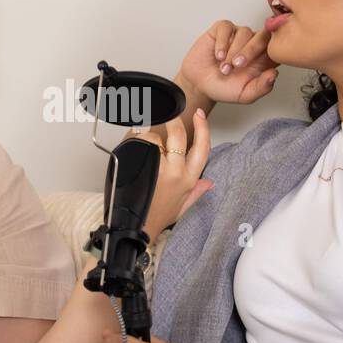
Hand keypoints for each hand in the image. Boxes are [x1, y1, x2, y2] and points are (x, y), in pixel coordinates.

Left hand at [139, 107, 212, 242]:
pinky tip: (135, 150)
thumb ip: (196, 192)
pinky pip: (141, 145)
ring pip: (156, 138)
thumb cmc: (157, 217)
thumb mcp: (182, 207)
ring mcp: (159, 169)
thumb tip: (208, 182)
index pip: (203, 147)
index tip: (199, 116)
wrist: (136, 227)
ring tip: (144, 145)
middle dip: (174, 121)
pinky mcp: (142, 167)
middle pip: (179, 135)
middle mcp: (176, 172)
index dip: (203, 128)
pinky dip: (137, 143)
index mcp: (189, 179)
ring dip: (150, 137)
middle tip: (168, 116)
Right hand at [178, 20, 279, 105]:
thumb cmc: (223, 88)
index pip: (277, 48)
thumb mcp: (245, 95)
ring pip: (244, 32)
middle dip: (250, 51)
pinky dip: (222, 42)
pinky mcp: (222, 29)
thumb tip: (275, 74)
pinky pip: (227, 27)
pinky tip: (218, 55)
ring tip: (224, 67)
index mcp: (264, 58)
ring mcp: (238, 35)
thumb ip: (262, 87)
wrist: (199, 84)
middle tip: (237, 65)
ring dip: (233, 51)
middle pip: (263, 36)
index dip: (273, 52)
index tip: (262, 64)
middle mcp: (253, 44)